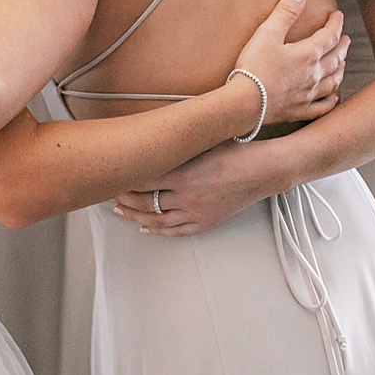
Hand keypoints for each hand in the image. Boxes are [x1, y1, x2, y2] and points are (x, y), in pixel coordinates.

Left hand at [116, 144, 271, 237]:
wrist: (264, 170)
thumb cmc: (237, 151)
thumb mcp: (202, 143)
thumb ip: (176, 147)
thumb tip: (152, 142)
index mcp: (184, 174)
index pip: (143, 180)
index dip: (124, 179)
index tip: (113, 174)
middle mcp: (187, 197)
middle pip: (145, 202)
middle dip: (124, 198)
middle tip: (109, 193)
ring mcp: (197, 213)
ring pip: (157, 220)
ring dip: (135, 217)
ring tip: (120, 211)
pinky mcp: (206, 222)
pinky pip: (176, 231)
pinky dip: (158, 231)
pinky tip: (146, 228)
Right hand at [232, 0, 348, 125]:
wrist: (245, 103)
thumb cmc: (254, 67)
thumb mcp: (267, 34)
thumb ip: (285, 13)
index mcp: (308, 54)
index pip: (329, 35)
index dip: (336, 23)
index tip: (338, 16)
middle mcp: (313, 74)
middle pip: (335, 58)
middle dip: (342, 46)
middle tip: (346, 39)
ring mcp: (308, 94)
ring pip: (333, 81)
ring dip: (340, 70)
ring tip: (343, 63)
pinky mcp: (299, 110)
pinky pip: (323, 106)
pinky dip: (332, 100)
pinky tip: (334, 97)